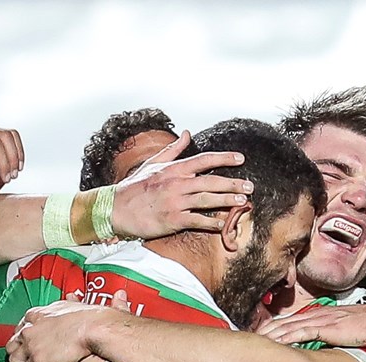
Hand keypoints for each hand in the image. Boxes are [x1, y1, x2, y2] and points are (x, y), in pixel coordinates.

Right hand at [0, 124, 23, 206]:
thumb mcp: (3, 170)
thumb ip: (11, 157)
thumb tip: (20, 154)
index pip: (10, 133)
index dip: (19, 151)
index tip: (19, 169)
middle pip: (4, 136)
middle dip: (12, 158)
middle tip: (12, 176)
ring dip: (4, 162)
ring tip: (4, 177)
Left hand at [7, 290, 133, 361]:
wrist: (94, 329)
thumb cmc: (88, 317)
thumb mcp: (73, 304)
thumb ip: (67, 302)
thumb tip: (71, 296)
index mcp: (36, 314)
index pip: (20, 327)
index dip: (25, 337)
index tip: (31, 341)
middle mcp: (29, 330)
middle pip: (12, 344)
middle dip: (19, 352)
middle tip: (29, 357)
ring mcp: (31, 346)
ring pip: (14, 360)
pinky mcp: (38, 361)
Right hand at [110, 131, 254, 239]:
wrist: (115, 209)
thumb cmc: (134, 187)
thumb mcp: (153, 164)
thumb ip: (173, 149)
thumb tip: (187, 134)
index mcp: (173, 169)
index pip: (204, 160)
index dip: (224, 158)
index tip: (241, 159)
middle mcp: (176, 184)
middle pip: (211, 181)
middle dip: (233, 183)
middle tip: (250, 186)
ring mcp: (175, 202)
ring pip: (207, 200)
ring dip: (227, 200)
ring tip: (243, 201)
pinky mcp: (172, 220)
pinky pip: (197, 220)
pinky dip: (211, 222)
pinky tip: (223, 223)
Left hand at [256, 304, 365, 347]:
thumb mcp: (347, 332)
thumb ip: (332, 338)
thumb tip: (319, 352)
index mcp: (323, 315)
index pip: (292, 321)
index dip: (274, 328)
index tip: (260, 337)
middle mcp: (319, 315)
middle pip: (285, 322)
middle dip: (266, 331)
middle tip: (247, 340)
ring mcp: (323, 320)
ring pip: (289, 326)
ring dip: (271, 334)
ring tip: (254, 343)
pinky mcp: (329, 327)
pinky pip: (302, 332)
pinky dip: (286, 337)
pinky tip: (274, 343)